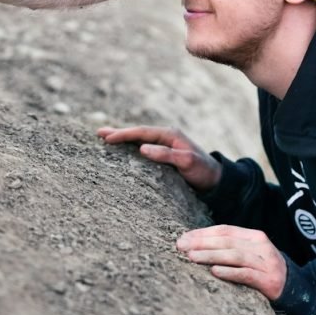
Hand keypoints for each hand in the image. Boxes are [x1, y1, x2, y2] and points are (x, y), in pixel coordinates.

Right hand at [96, 125, 220, 191]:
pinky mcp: (164, 156)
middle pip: (137, 133)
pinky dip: (130, 147)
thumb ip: (166, 155)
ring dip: (123, 139)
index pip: (141, 132)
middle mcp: (166, 137)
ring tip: (105, 139)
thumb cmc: (203, 171)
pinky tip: (122, 151)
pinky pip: (143, 148)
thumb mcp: (187, 162)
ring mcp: (165, 146)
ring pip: (139, 140)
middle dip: (118, 133)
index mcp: (170, 135)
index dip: (123, 134)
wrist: (217, 181)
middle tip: (99, 133)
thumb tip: (142, 148)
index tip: (107, 138)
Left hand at [176, 225, 286, 300]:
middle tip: (181, 246)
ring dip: (211, 255)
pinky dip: (230, 272)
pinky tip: (215, 272)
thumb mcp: (249, 254)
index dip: (202, 233)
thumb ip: (229, 247)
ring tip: (192, 257)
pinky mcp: (269, 281)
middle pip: (227, 241)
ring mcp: (266, 263)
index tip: (183, 238)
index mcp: (254, 236)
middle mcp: (261, 246)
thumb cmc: (263, 271)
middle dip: (201, 243)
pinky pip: (246, 274)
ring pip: (234, 256)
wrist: (296, 290)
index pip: (224, 230)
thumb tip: (195, 244)